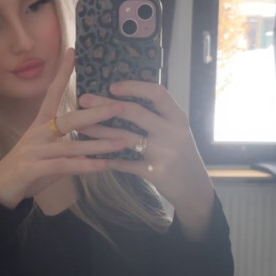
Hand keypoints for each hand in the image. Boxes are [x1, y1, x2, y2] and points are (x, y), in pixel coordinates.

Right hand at [0, 49, 126, 208]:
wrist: (2, 187)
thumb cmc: (28, 166)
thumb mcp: (48, 150)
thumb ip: (69, 142)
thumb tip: (95, 138)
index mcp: (40, 123)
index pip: (52, 92)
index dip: (62, 72)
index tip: (73, 51)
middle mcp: (38, 133)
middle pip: (69, 119)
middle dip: (96, 113)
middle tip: (120, 107)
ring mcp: (34, 150)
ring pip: (71, 145)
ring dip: (98, 144)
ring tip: (122, 142)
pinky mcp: (33, 168)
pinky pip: (64, 166)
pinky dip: (85, 166)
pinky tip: (103, 166)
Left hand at [78, 80, 214, 239]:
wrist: (194, 188)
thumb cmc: (181, 154)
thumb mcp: (176, 131)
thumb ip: (158, 116)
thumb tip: (125, 98)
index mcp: (178, 117)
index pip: (157, 93)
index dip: (134, 87)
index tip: (112, 86)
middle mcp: (172, 132)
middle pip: (135, 112)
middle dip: (105, 104)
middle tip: (83, 100)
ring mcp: (164, 153)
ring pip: (124, 137)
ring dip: (99, 131)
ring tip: (80, 127)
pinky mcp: (155, 172)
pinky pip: (124, 163)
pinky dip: (107, 159)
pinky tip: (91, 155)